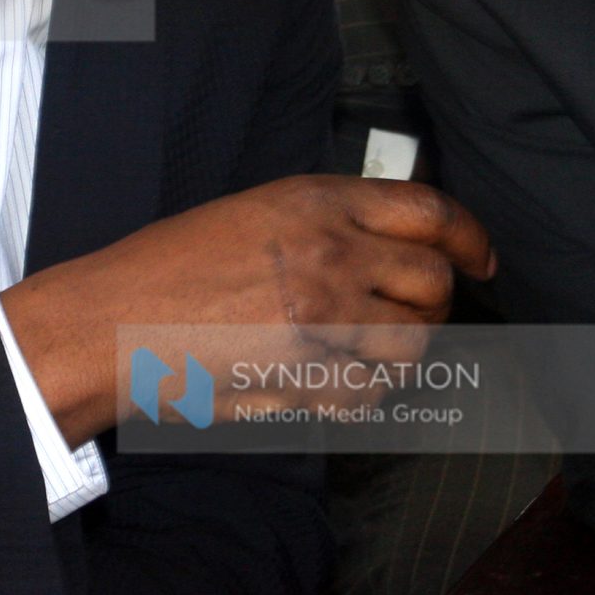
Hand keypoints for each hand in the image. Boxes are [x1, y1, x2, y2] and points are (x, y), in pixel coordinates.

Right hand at [1, 175, 494, 446]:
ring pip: (413, 342)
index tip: (482, 257)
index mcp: (314, 201)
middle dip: (434, 301)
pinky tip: (335, 381)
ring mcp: (323, 318)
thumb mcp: (253, 213)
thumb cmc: (169, 267)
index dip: (469, 236)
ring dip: (402, 351)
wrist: (113, 321)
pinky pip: (374, 392)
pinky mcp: (308, 376)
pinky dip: (368, 393)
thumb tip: (393, 244)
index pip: (428, 210)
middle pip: (434, 280)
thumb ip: (325, 221)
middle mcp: (329, 252)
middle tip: (411, 312)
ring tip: (364, 350)